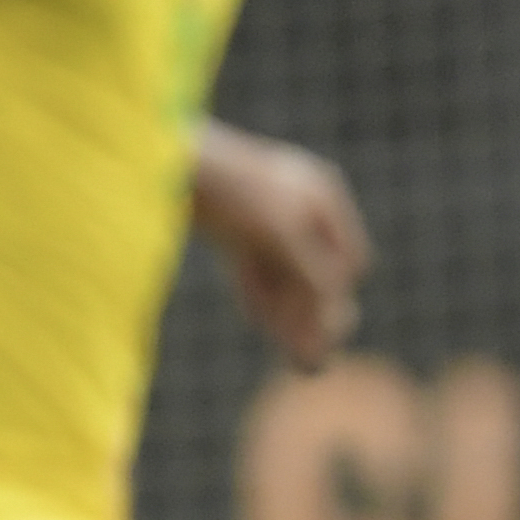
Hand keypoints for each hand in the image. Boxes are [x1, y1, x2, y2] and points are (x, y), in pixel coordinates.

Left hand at [194, 128, 370, 370]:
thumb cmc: (234, 190)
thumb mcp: (285, 235)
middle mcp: (299, 205)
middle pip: (315, 271)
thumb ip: (316, 276)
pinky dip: (260, 293)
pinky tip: (256, 318)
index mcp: (322, 196)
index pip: (350, 261)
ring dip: (286, 309)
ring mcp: (265, 216)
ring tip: (285, 345)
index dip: (339, 297)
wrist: (169, 162)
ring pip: (284, 273)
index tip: (329, 331)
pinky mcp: (232, 227)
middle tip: (308, 357)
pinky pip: (255, 268)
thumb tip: (343, 320)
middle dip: (311, 312)